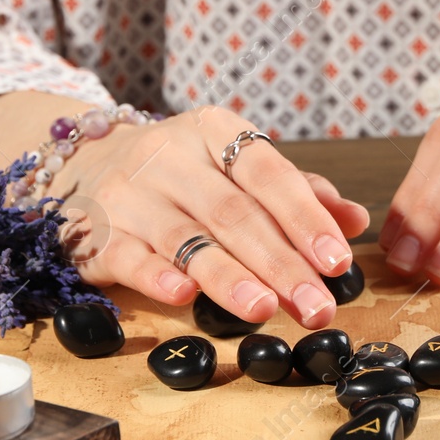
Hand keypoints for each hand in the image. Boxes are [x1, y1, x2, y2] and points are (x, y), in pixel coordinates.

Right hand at [46, 106, 369, 329]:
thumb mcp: (234, 167)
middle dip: (281, 264)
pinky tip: (184, 297)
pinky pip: (130, 255)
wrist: (84, 166)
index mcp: (213, 130)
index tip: (338, 261)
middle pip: (234, 213)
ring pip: (186, 239)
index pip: (269, 172)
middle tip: (317, 306)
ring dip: (228, 277)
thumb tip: (355, 220)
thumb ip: (295, 193)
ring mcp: (130, 193)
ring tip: (265, 309)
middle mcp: (169, 156)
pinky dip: (157, 276)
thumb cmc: (180, 173)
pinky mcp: (97, 230)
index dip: (305, 217)